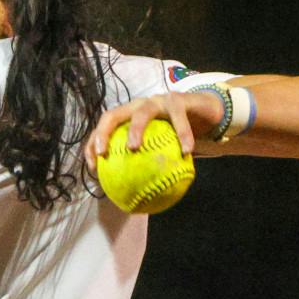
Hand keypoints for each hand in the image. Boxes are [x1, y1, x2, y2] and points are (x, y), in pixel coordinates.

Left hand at [88, 89, 225, 160]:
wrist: (206, 113)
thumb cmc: (180, 137)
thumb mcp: (163, 152)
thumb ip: (149, 168)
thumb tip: (140, 199)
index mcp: (129, 118)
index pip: (103, 129)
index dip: (92, 145)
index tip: (93, 167)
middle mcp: (139, 107)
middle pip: (112, 115)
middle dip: (103, 133)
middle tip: (103, 154)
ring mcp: (158, 100)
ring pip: (143, 111)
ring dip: (136, 128)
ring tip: (133, 148)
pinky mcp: (179, 99)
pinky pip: (179, 118)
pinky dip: (183, 134)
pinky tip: (186, 152)